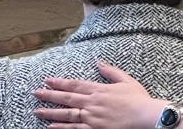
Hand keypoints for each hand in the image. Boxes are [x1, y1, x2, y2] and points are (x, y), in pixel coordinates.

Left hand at [36, 63, 166, 127]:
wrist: (146, 117)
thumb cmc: (138, 99)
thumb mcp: (126, 80)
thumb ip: (110, 71)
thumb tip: (99, 61)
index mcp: (99, 90)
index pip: (74, 84)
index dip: (59, 82)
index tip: (47, 80)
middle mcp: (92, 103)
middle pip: (66, 98)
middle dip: (49, 95)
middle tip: (36, 93)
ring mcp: (91, 118)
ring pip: (66, 115)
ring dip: (51, 113)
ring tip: (37, 111)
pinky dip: (61, 128)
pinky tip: (51, 127)